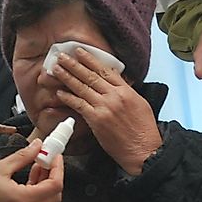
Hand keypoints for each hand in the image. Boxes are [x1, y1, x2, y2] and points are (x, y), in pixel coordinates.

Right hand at [0, 139, 63, 201]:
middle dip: (54, 176)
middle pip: (53, 197)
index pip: (54, 186)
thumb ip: (23, 156)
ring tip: (36, 163)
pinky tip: (27, 174)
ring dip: (44, 182)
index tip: (54, 154)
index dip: (58, 168)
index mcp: (22, 200)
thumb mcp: (0, 166)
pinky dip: (34, 189)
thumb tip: (38, 146)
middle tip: (48, 159)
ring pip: (44, 201)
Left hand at [51, 49, 161, 174]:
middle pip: (91, 75)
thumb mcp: (140, 104)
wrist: (144, 150)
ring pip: (82, 87)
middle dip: (75, 64)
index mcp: (126, 91)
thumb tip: (116, 83)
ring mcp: (105, 107)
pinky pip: (79, 105)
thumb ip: (126, 92)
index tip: (80, 52)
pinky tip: (60, 92)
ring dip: (67, 77)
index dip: (91, 60)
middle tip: (62, 56)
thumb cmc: (143, 130)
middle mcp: (115, 96)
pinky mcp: (96, 120)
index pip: (106, 70)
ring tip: (56, 69)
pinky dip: (68, 98)